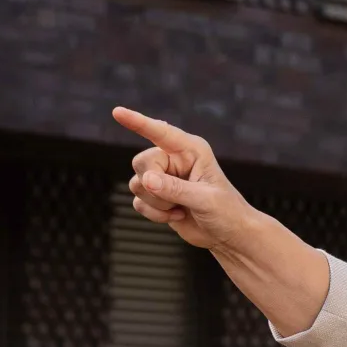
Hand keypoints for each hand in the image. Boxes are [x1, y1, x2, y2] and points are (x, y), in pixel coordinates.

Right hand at [111, 106, 259, 253]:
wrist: (229, 235)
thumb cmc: (226, 211)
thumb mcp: (205, 199)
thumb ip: (175, 189)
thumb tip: (146, 180)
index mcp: (191, 149)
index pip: (160, 132)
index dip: (138, 122)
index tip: (117, 112)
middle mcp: (174, 159)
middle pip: (141, 162)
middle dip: (153, 186)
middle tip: (177, 200)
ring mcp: (164, 177)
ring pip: (136, 183)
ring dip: (156, 204)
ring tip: (182, 209)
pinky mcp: (157, 195)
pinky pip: (138, 201)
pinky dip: (154, 214)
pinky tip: (177, 216)